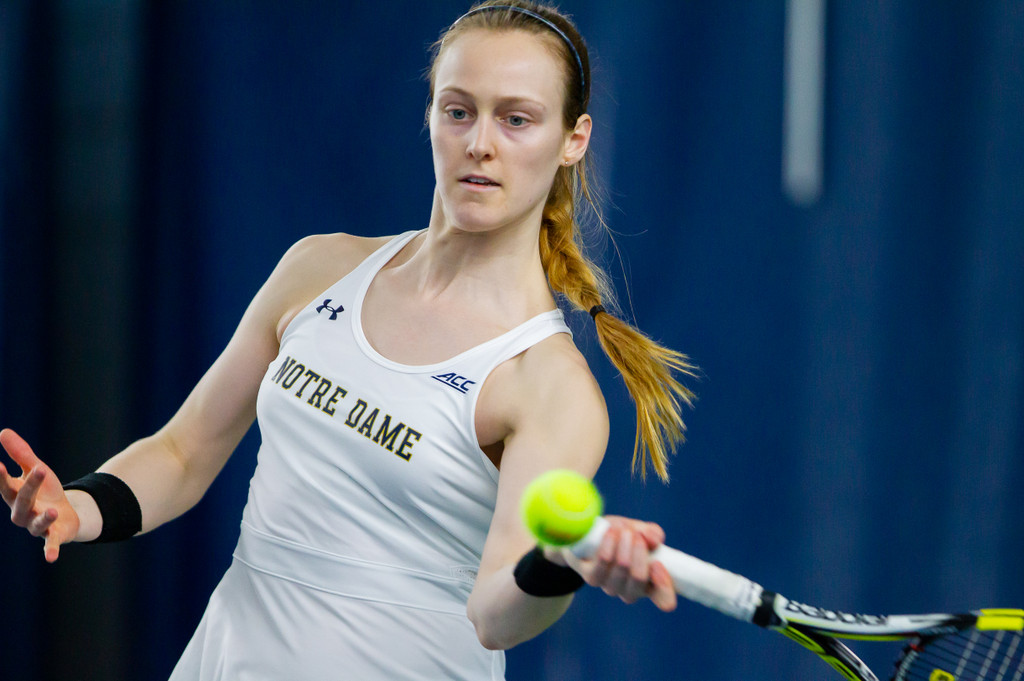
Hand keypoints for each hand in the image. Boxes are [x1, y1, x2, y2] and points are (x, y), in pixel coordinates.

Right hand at [0, 428, 79, 561]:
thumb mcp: (36, 469)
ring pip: (37, 523)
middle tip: (39, 467)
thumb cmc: (45, 491)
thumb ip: (21, 453)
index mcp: (15, 495)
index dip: (0, 476)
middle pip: (23, 500)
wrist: (65, 514)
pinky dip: (49, 550)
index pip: (5, 485)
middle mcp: (22, 512)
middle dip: (30, 485)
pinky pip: (50, 544)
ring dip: (44, 517)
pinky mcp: (54, 535)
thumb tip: (3, 431)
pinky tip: (50, 558)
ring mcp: (37, 525)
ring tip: (54, 509)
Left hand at [550, 515, 676, 611]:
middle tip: (637, 536)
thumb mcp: (640, 530)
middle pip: (639, 579)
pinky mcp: (593, 578)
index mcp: (651, 584)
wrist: (589, 538)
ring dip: (624, 545)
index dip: (665, 586)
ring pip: (621, 569)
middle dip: (640, 552)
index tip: (658, 564)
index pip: (665, 600)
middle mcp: (631, 591)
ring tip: (624, 530)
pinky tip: (611, 533)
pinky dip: (609, 545)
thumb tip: (654, 539)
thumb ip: (652, 533)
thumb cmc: (621, 536)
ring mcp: (611, 587)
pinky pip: (603, 562)